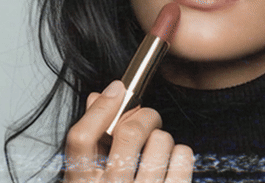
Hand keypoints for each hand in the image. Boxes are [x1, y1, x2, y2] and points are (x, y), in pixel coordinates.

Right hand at [63, 80, 193, 181]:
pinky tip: (172, 164)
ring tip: (157, 152)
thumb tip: (100, 98)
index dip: (100, 108)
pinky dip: (181, 153)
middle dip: (143, 115)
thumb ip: (91, 144)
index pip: (81, 138)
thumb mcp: (88, 181)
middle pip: (128, 132)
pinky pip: (184, 157)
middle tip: (147, 118)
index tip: (118, 90)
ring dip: (162, 138)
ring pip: (160, 141)